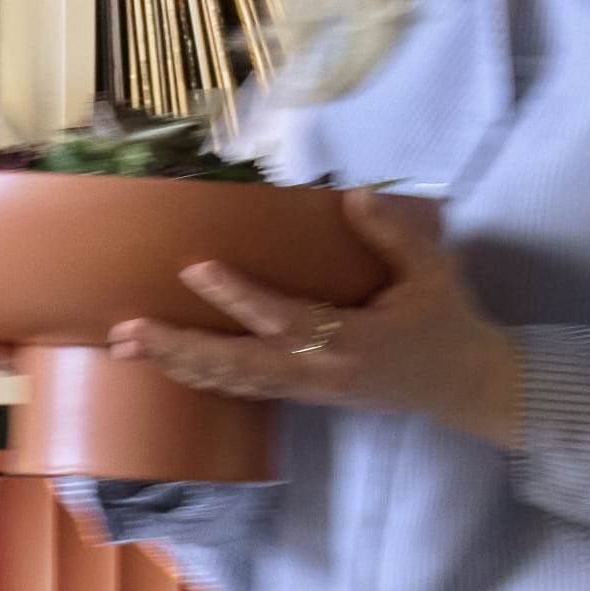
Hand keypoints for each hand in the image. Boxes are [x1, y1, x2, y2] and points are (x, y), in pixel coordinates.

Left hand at [114, 187, 525, 450]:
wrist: (464, 387)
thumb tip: (353, 195)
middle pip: (239, 366)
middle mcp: (321, 374)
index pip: (287, 320)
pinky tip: (163, 363)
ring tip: (125, 346)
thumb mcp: (434, 273)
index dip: (239, 297)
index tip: (195, 268)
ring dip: (177, 365)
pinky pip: (241, 389)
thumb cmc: (447, 323)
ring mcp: (308, 391)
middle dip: (180, 349)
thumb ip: (393, 236)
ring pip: (232, 383)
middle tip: (127, 331)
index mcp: (354, 343)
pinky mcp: (301, 395)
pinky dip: (199, 376)